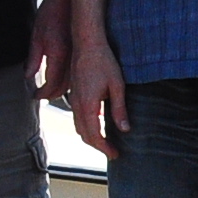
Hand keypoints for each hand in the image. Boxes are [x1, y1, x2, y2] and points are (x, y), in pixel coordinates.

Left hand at [27, 0, 73, 104]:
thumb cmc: (50, 13)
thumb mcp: (36, 36)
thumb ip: (33, 58)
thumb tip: (29, 76)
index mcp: (57, 54)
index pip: (51, 84)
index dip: (43, 93)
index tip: (35, 96)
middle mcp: (71, 57)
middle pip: (64, 87)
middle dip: (52, 95)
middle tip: (41, 96)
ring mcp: (79, 54)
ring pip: (73, 81)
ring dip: (62, 89)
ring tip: (51, 91)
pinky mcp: (83, 50)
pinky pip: (77, 71)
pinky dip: (70, 79)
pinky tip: (63, 78)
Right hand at [68, 35, 129, 155]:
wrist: (87, 43)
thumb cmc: (103, 61)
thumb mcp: (117, 86)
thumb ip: (119, 109)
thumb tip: (124, 129)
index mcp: (87, 105)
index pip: (94, 136)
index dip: (104, 148)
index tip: (115, 154)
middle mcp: (76, 105)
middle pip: (84, 134)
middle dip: (98, 146)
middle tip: (112, 152)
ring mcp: (73, 99)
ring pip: (78, 126)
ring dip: (91, 137)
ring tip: (105, 141)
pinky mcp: (73, 93)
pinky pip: (77, 116)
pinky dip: (86, 126)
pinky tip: (97, 123)